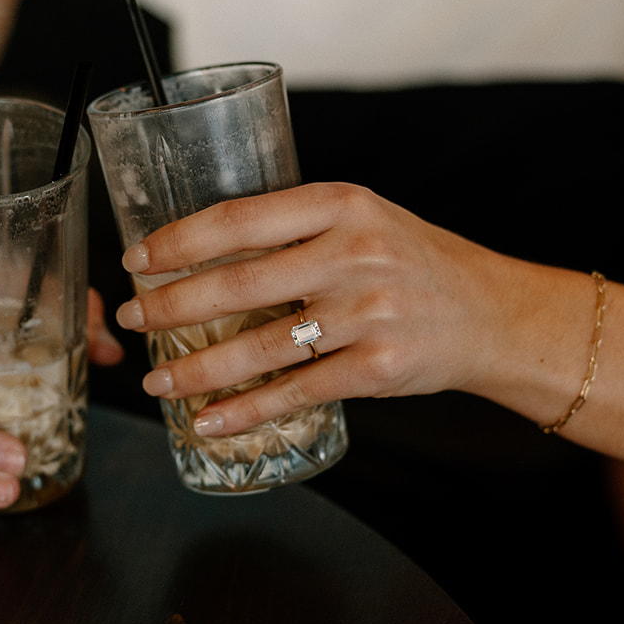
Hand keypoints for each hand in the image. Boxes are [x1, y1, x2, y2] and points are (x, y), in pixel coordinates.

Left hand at [113, 182, 508, 436]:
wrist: (491, 313)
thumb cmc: (412, 262)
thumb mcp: (361, 219)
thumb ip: (295, 226)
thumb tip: (201, 247)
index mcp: (340, 204)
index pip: (237, 220)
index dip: (177, 242)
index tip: (137, 261)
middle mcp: (352, 254)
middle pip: (237, 284)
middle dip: (170, 307)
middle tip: (132, 319)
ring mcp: (367, 314)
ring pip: (258, 347)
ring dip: (195, 369)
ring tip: (157, 380)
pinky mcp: (376, 368)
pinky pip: (293, 392)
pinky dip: (243, 411)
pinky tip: (207, 419)